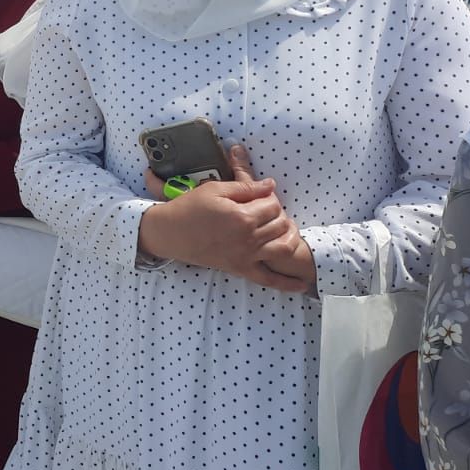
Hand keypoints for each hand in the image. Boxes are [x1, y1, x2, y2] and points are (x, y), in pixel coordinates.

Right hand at [139, 145, 306, 292]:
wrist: (169, 233)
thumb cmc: (189, 208)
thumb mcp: (214, 189)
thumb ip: (245, 186)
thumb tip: (270, 185)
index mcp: (242, 216)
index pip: (272, 204)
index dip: (269, 196)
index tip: (259, 195)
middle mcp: (248, 238)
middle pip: (281, 224)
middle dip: (278, 214)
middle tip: (265, 210)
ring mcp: (246, 256)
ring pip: (283, 247)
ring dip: (289, 238)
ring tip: (284, 231)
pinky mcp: (240, 268)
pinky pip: (269, 280)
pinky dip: (287, 284)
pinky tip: (301, 284)